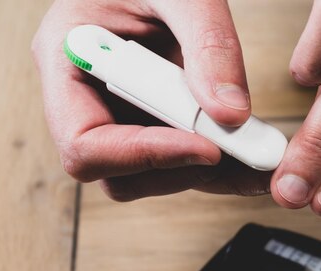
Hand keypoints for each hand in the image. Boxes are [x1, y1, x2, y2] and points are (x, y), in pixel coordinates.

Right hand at [32, 0, 271, 199]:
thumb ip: (209, 45)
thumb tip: (231, 115)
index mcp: (68, 59)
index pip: (84, 143)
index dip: (143, 155)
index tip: (207, 147)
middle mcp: (85, 97)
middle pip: (116, 172)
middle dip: (179, 169)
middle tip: (239, 153)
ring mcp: (115, 112)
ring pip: (147, 176)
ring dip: (200, 172)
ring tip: (252, 153)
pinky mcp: (146, 119)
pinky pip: (172, 161)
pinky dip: (211, 164)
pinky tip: (245, 151)